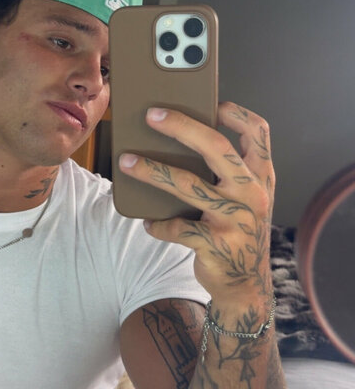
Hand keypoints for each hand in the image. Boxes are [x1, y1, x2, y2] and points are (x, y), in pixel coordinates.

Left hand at [119, 102, 274, 315]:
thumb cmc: (237, 231)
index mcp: (261, 177)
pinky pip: (178, 228)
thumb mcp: (244, 199)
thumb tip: (176, 140)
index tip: (212, 102)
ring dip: (152, 171)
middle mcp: (253, 194)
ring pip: (187, 185)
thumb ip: (226, 172)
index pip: (258, 132)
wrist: (246, 286)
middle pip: (216, 147)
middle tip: (151, 115)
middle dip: (181, 126)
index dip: (236, 113)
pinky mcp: (217, 245)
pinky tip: (148, 222)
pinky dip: (159, 224)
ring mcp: (236, 220)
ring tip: (126, 161)